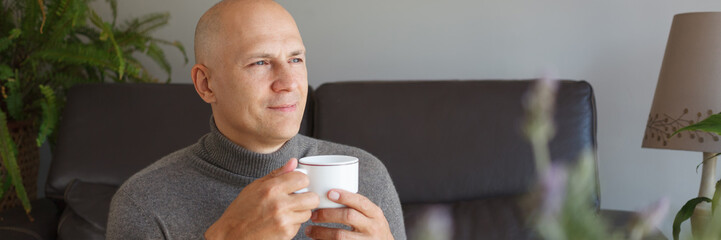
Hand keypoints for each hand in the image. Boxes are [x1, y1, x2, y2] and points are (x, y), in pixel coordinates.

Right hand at [205, 158, 319, 239]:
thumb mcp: (255, 187)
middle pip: (312, 197)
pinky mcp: (285, 234)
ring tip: (285, 212)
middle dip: (307, 198)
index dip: (301, 181)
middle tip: (297, 200)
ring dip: (300, 212)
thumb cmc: (241, 211)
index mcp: (271, 188)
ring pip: (308, 213)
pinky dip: (292, 224)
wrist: (231, 236)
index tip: (296, 185)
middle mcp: (279, 204)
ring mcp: (283, 220)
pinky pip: (299, 226)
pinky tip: (280, 223)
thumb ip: (277, 174)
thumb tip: (294, 162)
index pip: (303, 178)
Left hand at [306, 189, 392, 239]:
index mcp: (375, 214)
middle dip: (327, 214)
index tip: (329, 193)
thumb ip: (356, 207)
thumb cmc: (372, 229)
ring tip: (310, 230)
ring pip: (340, 236)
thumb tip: (328, 194)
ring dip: (321, 232)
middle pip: (348, 217)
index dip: (345, 196)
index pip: (360, 202)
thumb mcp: (371, 216)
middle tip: (314, 215)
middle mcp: (373, 227)